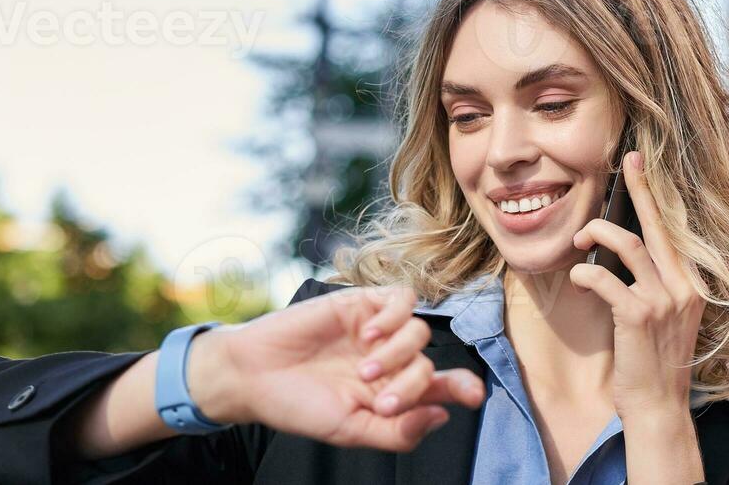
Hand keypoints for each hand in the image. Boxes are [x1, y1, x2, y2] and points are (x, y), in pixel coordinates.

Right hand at [189, 285, 486, 450]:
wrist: (253, 375)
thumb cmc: (298, 406)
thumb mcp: (350, 429)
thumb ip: (397, 430)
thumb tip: (441, 416)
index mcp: (393, 392)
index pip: (442, 388)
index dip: (464, 388)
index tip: (475, 396)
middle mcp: (391, 360)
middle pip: (430, 364)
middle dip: (412, 383)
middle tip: (378, 398)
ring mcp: (378, 331)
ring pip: (420, 332)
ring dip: (398, 353)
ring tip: (362, 369)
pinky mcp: (361, 304)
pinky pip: (401, 299)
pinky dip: (394, 316)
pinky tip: (368, 334)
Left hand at [566, 152, 705, 418]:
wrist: (658, 408)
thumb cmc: (654, 365)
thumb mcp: (665, 320)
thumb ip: (655, 286)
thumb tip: (623, 255)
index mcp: (692, 285)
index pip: (674, 231)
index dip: (655, 197)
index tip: (641, 166)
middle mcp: (685, 287)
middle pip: (658, 225)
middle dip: (640, 189)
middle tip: (626, 162)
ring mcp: (664, 300)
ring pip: (628, 244)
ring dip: (597, 235)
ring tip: (577, 241)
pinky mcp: (639, 315)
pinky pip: (604, 278)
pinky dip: (585, 274)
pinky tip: (577, 280)